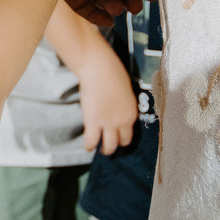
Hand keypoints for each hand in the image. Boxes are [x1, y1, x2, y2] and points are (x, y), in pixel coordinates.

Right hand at [72, 40, 137, 154]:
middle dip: (116, 145)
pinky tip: (88, 147)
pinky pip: (92, 141)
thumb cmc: (112, 73)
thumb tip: (117, 107)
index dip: (124, 137)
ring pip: (109, 146)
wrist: (99, 70)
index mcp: (131, 113)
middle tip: (110, 146)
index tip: (119, 136)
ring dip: (105, 150)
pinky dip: (89, 146)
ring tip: (100, 150)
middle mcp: (122, 121)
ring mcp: (108, 123)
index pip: (130, 133)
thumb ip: (122, 103)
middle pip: (121, 142)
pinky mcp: (93, 122)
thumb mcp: (124, 90)